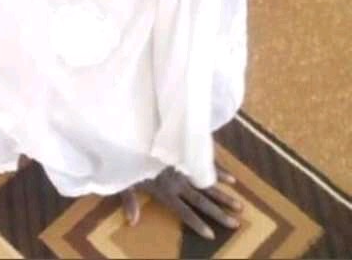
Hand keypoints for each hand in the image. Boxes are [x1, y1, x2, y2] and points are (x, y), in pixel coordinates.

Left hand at [121, 165, 241, 239]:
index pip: (184, 211)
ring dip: (223, 194)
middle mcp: (178, 181)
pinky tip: (232, 178)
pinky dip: (218, 170)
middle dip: (219, 212)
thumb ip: (130, 201)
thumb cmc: (127, 155)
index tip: (212, 235)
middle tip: (237, 223)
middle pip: (202, 200)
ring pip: (207, 183)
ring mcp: (184, 167)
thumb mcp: (125, 180)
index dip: (197, 223)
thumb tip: (132, 222)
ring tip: (240, 205)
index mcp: (164, 190)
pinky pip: (204, 162)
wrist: (132, 130)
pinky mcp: (185, 153)